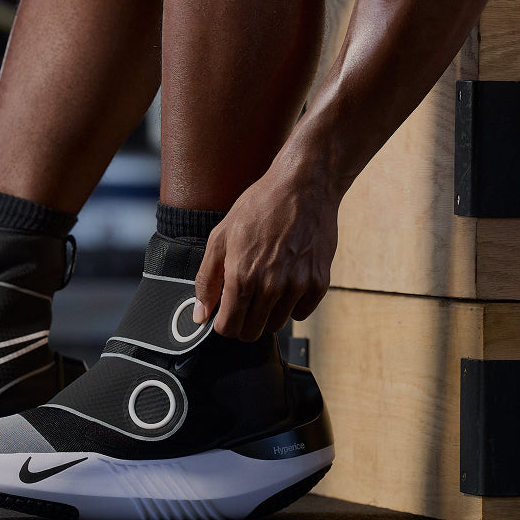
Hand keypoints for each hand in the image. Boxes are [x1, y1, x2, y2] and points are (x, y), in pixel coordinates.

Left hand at [193, 161, 339, 340]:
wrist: (303, 187)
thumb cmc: (260, 207)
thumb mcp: (221, 237)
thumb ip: (207, 280)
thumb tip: (200, 315)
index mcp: (242, 277)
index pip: (229, 328)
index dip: (223, 323)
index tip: (225, 312)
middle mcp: (271, 287)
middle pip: (253, 332)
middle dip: (244, 321)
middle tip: (244, 300)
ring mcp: (298, 286)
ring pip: (277, 325)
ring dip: (268, 312)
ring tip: (266, 285)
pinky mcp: (320, 282)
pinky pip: (302, 312)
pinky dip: (293, 303)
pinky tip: (287, 280)